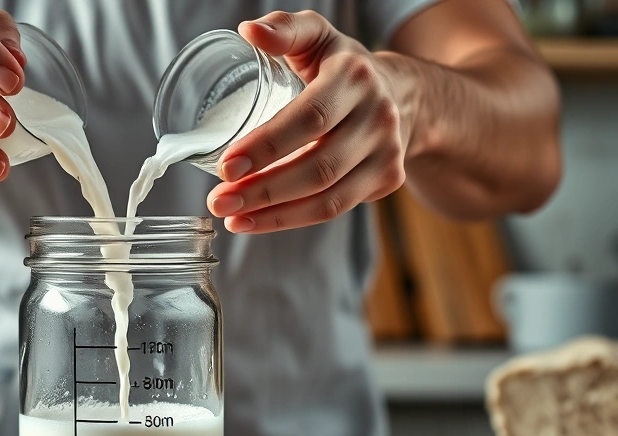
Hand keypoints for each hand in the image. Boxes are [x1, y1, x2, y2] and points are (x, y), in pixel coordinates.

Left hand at [208, 11, 411, 233]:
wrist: (401, 93)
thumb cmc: (340, 66)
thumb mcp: (316, 37)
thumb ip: (285, 29)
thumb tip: (249, 31)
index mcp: (355, 78)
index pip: (310, 118)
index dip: (267, 146)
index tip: (227, 167)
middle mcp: (378, 117)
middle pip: (318, 167)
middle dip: (263, 190)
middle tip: (219, 201)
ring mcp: (387, 153)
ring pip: (328, 199)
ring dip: (274, 215)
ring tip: (232, 218)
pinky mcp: (387, 180)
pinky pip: (335, 210)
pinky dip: (293, 220)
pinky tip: (257, 221)